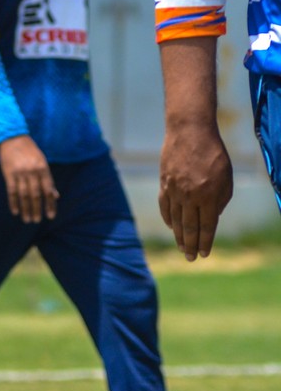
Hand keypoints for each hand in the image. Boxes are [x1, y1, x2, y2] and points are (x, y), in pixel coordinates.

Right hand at [0, 135, 56, 222]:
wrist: (12, 137)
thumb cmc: (30, 150)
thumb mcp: (42, 162)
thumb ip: (48, 179)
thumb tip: (56, 196)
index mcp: (43, 169)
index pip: (48, 191)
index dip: (50, 205)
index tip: (50, 217)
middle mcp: (32, 172)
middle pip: (35, 195)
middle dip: (36, 210)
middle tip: (36, 221)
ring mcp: (20, 173)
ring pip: (24, 195)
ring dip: (26, 209)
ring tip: (27, 220)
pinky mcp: (8, 173)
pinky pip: (11, 191)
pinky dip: (13, 202)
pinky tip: (15, 211)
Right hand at [160, 119, 232, 260]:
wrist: (189, 131)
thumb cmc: (213, 154)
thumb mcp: (226, 178)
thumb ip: (220, 200)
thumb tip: (213, 217)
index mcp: (208, 196)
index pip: (206, 226)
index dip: (206, 242)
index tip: (205, 254)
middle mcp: (190, 195)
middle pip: (189, 226)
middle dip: (190, 244)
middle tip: (190, 258)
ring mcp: (174, 189)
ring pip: (175, 218)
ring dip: (178, 235)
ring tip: (181, 247)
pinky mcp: (164, 182)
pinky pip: (165, 205)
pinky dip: (168, 218)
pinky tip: (171, 226)